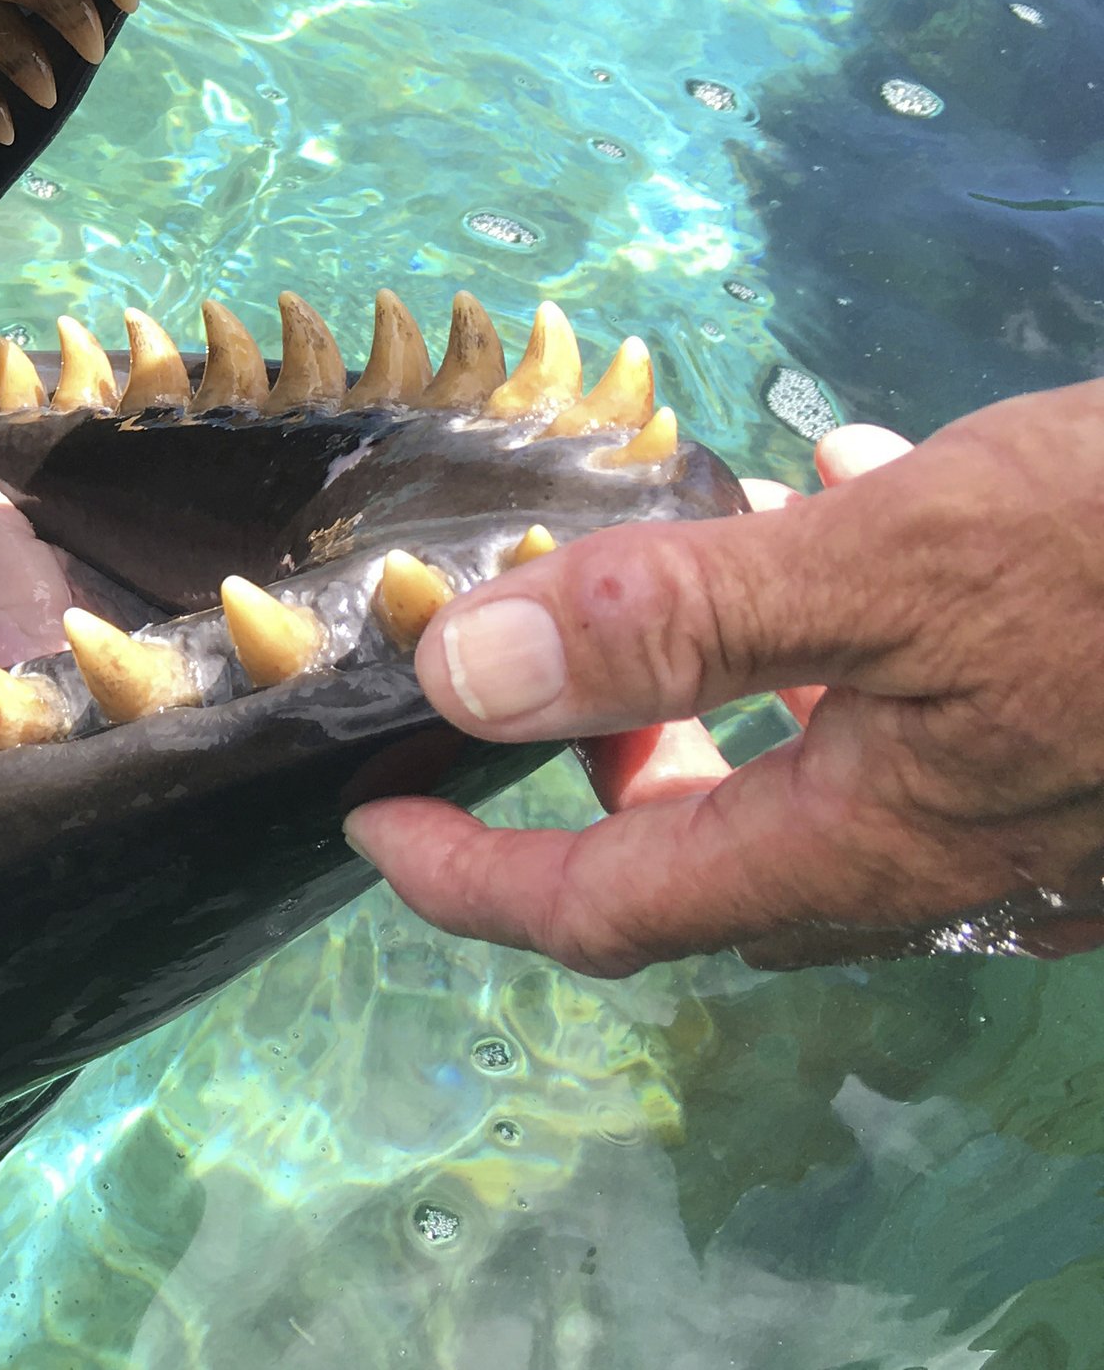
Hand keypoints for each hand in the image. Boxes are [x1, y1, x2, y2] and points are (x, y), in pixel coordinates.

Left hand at [341, 382, 1103, 973]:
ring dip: (733, 691)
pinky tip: (865, 494)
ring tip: (700, 556)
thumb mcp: (893, 561)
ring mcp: (1046, 828)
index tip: (371, 821)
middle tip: (533, 666)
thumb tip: (465, 665)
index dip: (476, 879)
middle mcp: (958, 866)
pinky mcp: (1101, 754)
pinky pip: (935, 722)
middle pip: (720, 859)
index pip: (615, 908)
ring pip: (829, 784)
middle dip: (601, 776)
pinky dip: (859, 639)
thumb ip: (678, 620)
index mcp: (880, 845)